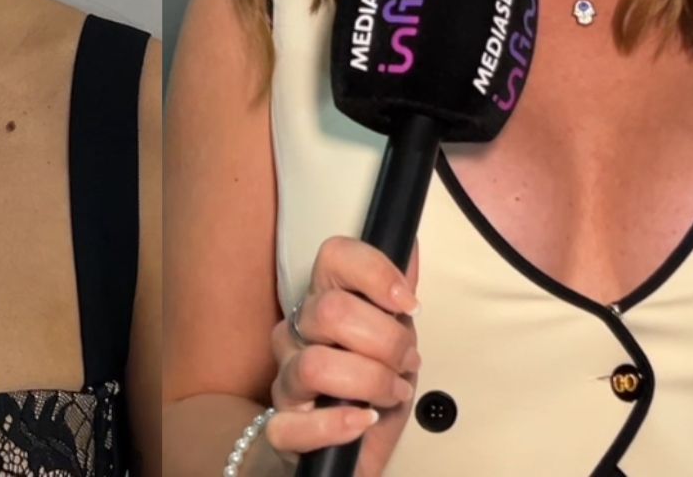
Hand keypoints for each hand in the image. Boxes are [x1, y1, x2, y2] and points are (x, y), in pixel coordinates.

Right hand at [263, 237, 420, 474]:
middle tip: (406, 361)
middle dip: (385, 340)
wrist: (357, 445)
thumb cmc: (373, 387)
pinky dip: (336, 425)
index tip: (407, 302)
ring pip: (317, 365)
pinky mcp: (282, 429)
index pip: (333, 257)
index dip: (375, 273)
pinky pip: (295, 425)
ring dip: (371, 382)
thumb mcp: (396, 339)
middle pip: (331, 312)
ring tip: (391, 393)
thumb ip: (397, 299)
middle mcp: (297, 334)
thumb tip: (410, 247)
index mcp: (325, 303)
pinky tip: (363, 421)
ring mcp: (286, 381)